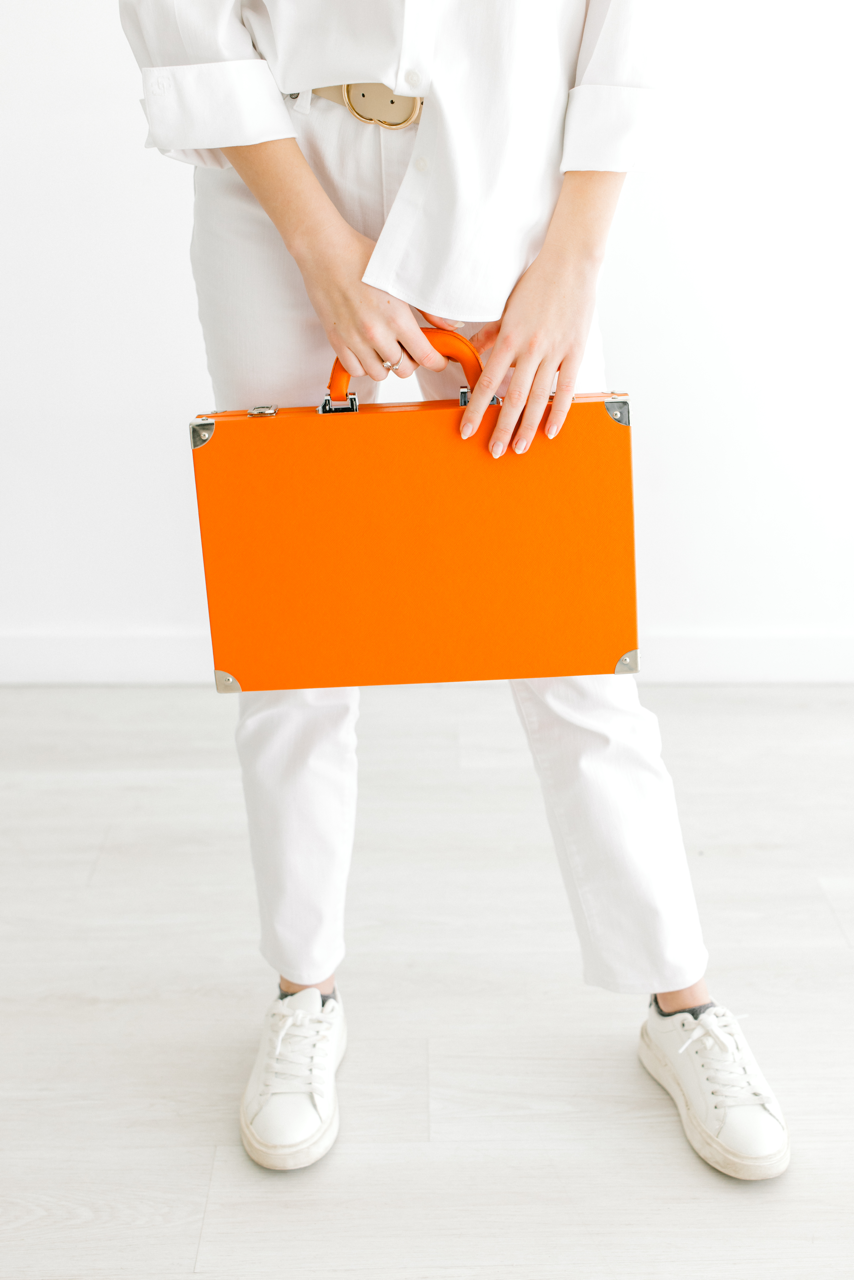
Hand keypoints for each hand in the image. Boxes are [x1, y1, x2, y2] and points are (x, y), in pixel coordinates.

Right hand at [296, 223, 447, 382]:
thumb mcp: (402, 277)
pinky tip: (368, 350)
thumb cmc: (362, 258)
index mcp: (396, 317)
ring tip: (387, 348)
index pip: (426, 356)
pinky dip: (364, 365)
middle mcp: (375, 333)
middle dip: (412, 362)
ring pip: (379, 374)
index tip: (438, 359)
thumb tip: (452, 325)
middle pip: (404, 370)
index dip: (437, 362)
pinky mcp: (336, 341)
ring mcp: (354, 339)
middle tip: (410, 348)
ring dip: (387, 365)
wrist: (325, 251)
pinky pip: (355, 370)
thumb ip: (428, 307)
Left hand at [459, 251, 597, 455]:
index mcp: (509, 337)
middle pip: (512, 398)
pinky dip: (559, 412)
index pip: (488, 383)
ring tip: (519, 448)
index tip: (468, 430)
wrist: (570, 261)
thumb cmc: (536, 281)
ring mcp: (555, 352)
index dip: (476, 409)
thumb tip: (474, 349)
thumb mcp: (506, 307)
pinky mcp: (576, 351)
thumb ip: (490, 332)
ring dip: (527, 427)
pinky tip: (550, 431)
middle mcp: (530, 348)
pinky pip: (567, 389)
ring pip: (538, 398)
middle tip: (494, 450)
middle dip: (501, 428)